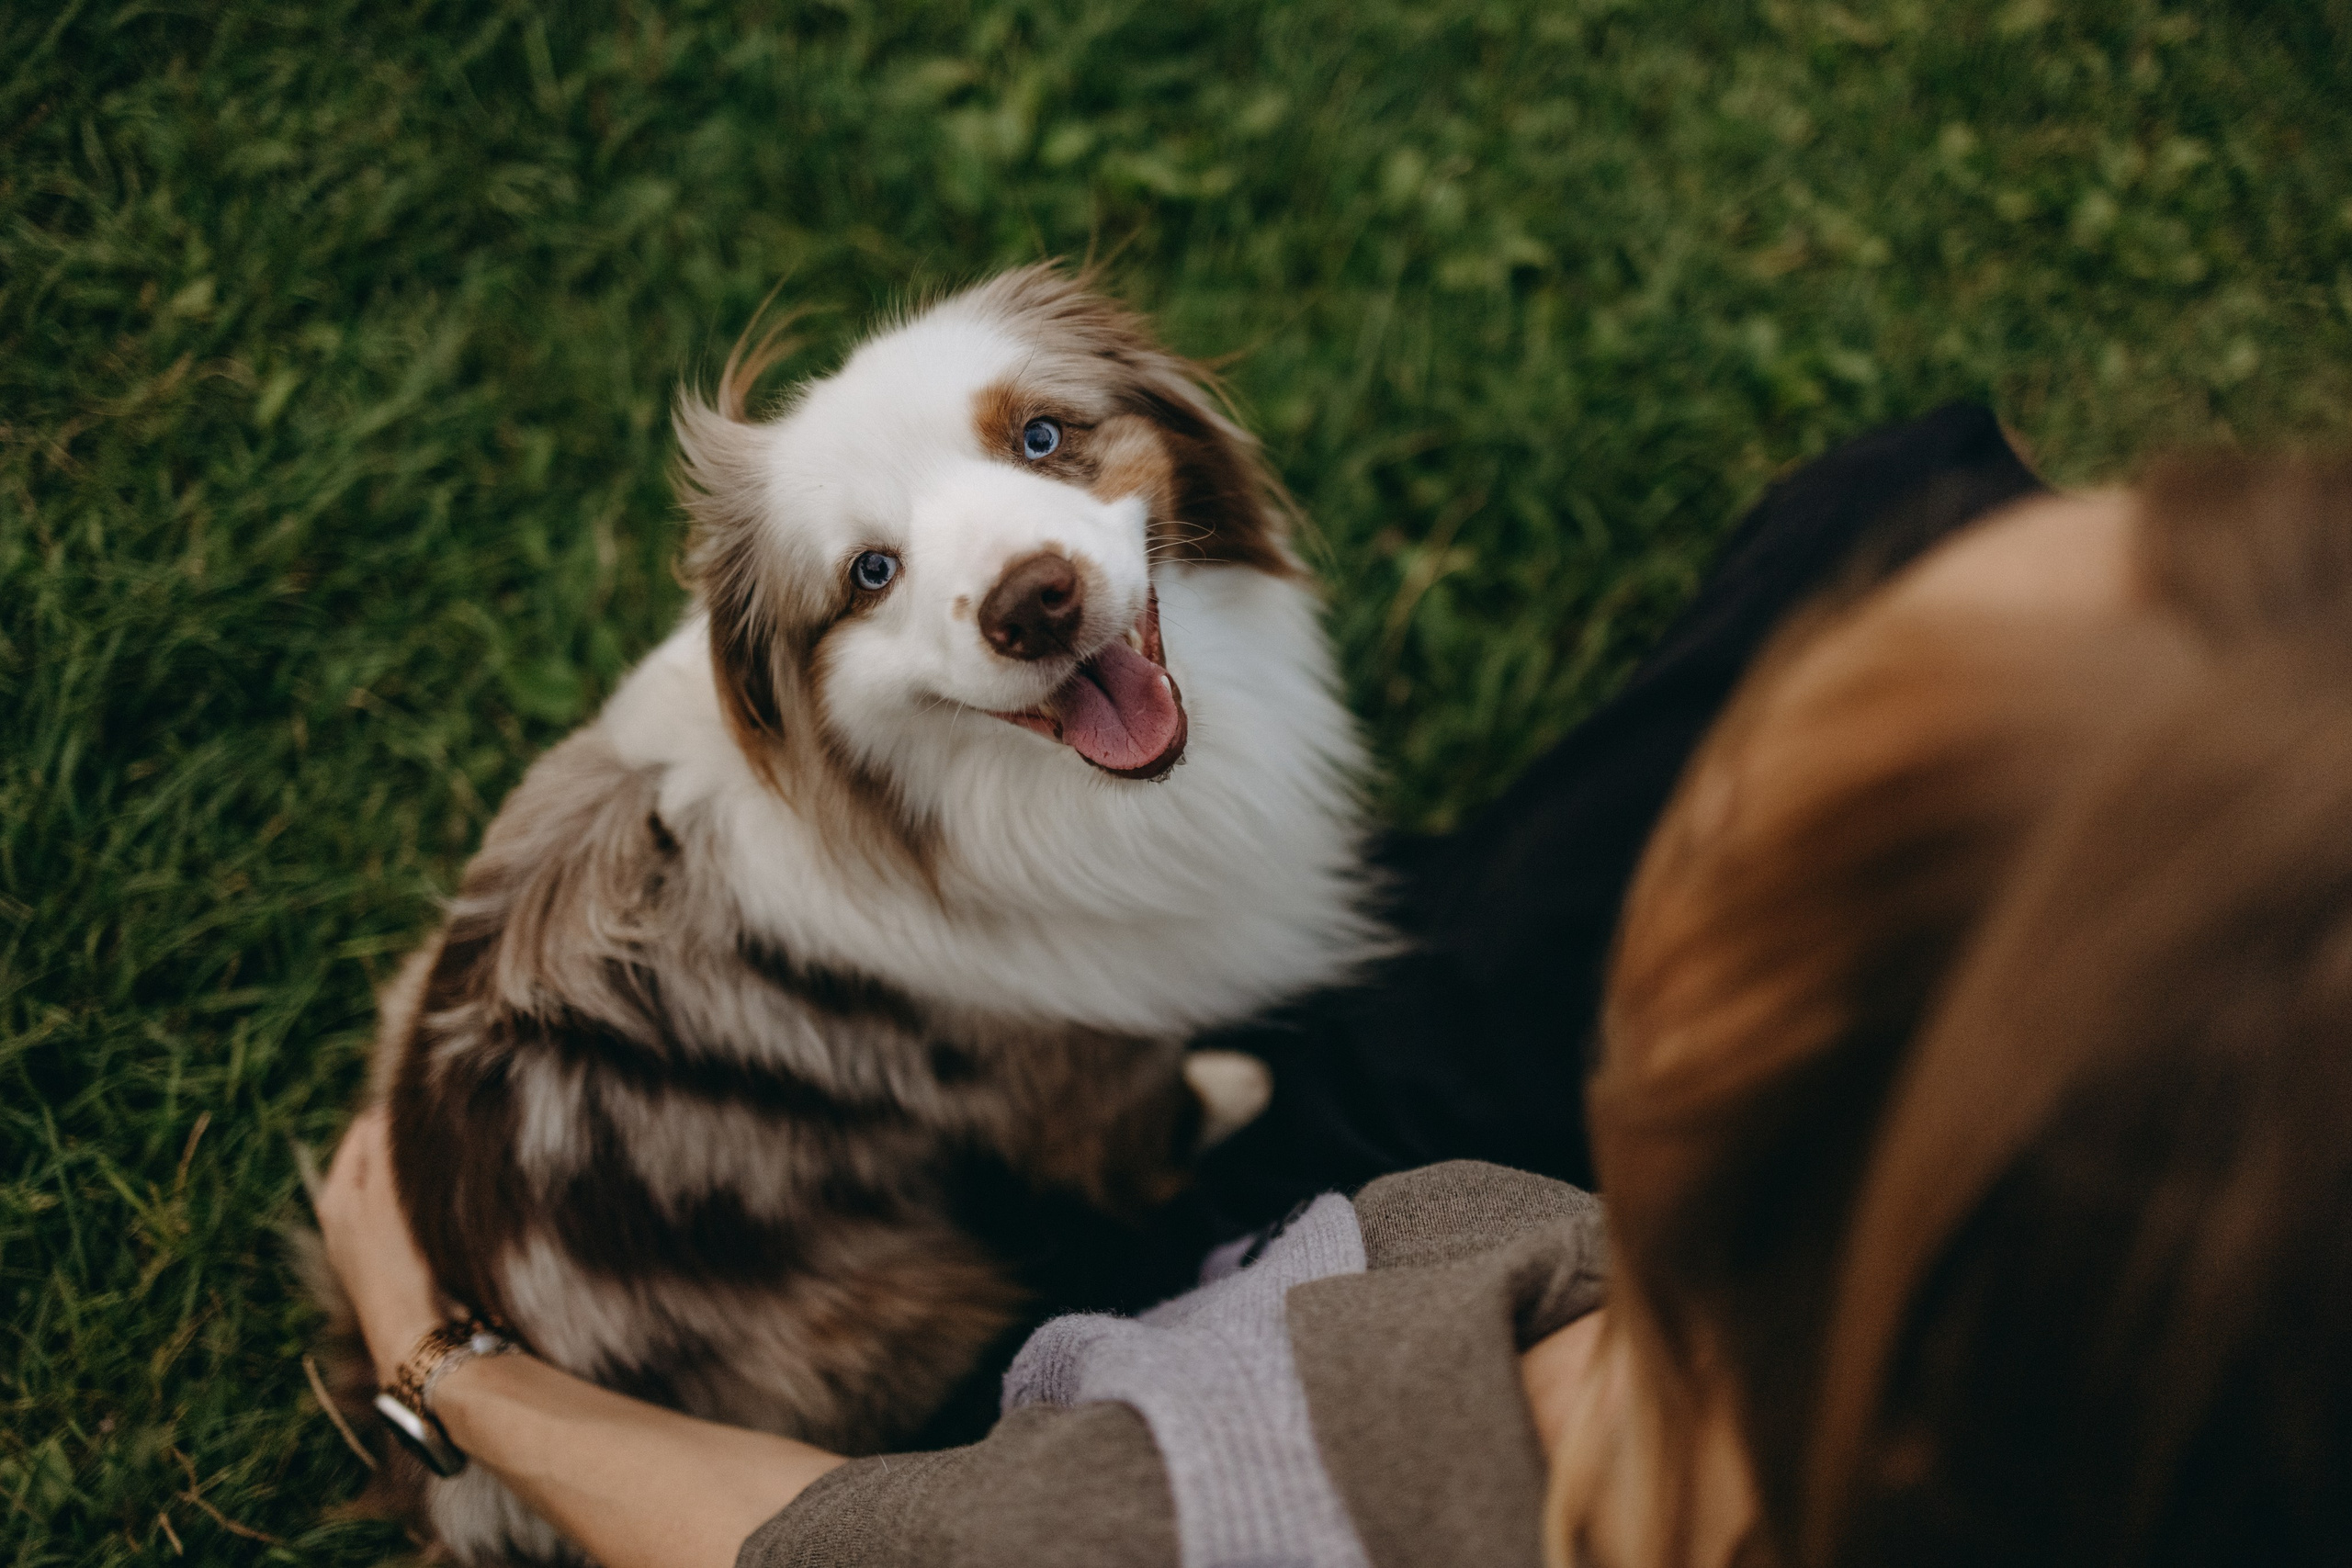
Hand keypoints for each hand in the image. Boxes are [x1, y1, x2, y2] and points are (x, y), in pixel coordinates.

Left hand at [316, 1105, 449, 1383]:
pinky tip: (446, 1202)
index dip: (395, 1115)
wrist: (415, 1335)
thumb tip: (392, 1104)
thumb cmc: (396, 1264)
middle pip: (378, 1156)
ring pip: (395, 1183)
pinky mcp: (392, 1257)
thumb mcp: (387, 1197)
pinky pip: (407, 1209)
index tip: (432, 1108)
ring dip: (417, 1172)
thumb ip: (386, 1147)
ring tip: (448, 1164)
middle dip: (407, 1144)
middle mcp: (344, 1215)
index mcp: (335, 1195)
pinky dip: (424, 1198)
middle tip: (443, 1133)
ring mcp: (368, 1237)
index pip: (364, 1129)